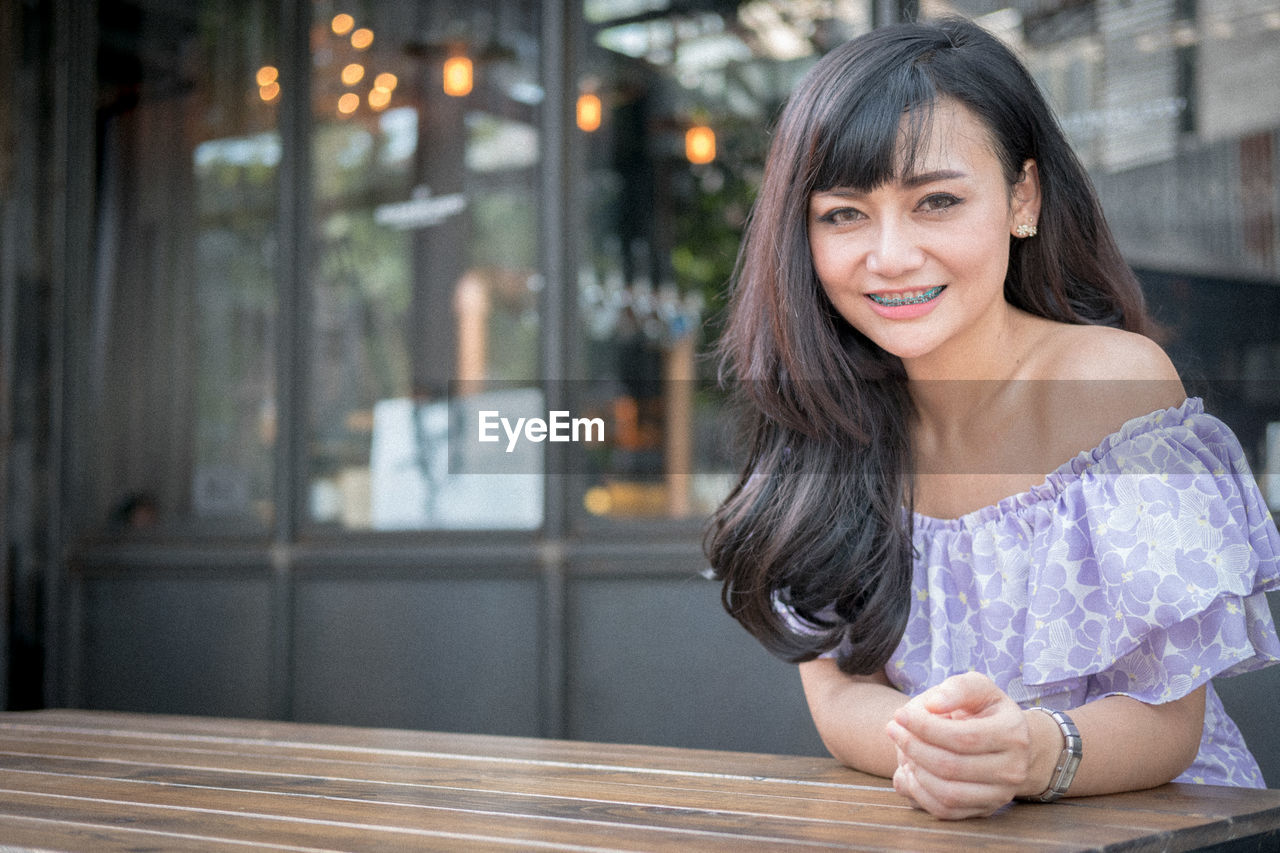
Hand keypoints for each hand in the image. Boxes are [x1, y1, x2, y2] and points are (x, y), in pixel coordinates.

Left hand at [885, 671, 1036, 819]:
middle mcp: (1012, 769)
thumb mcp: (977, 687)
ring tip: (901, 750)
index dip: (925, 727)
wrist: (1006, 742)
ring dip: (915, 773)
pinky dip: (920, 794)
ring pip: (948, 794)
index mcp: (1012, 734)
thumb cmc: (984, 710)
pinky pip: (946, 811)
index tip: (899, 715)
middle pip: (951, 767)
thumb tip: (932, 706)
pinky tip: (910, 772)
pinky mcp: (985, 810)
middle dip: (913, 748)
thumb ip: (957, 689)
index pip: (961, 737)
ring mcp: (1000, 794)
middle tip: (893, 730)